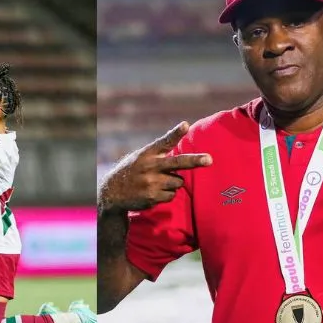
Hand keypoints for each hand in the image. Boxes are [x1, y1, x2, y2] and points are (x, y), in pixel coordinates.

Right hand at [98, 122, 212, 211]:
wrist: (112, 192)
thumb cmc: (133, 170)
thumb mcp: (140, 156)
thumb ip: (159, 150)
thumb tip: (180, 141)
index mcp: (147, 153)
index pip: (164, 141)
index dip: (176, 133)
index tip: (185, 125)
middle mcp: (150, 167)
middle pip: (177, 163)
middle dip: (195, 161)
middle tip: (210, 159)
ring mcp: (151, 183)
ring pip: (178, 182)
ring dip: (174, 182)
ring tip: (158, 182)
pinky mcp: (152, 197)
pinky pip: (172, 195)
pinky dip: (167, 194)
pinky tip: (154, 191)